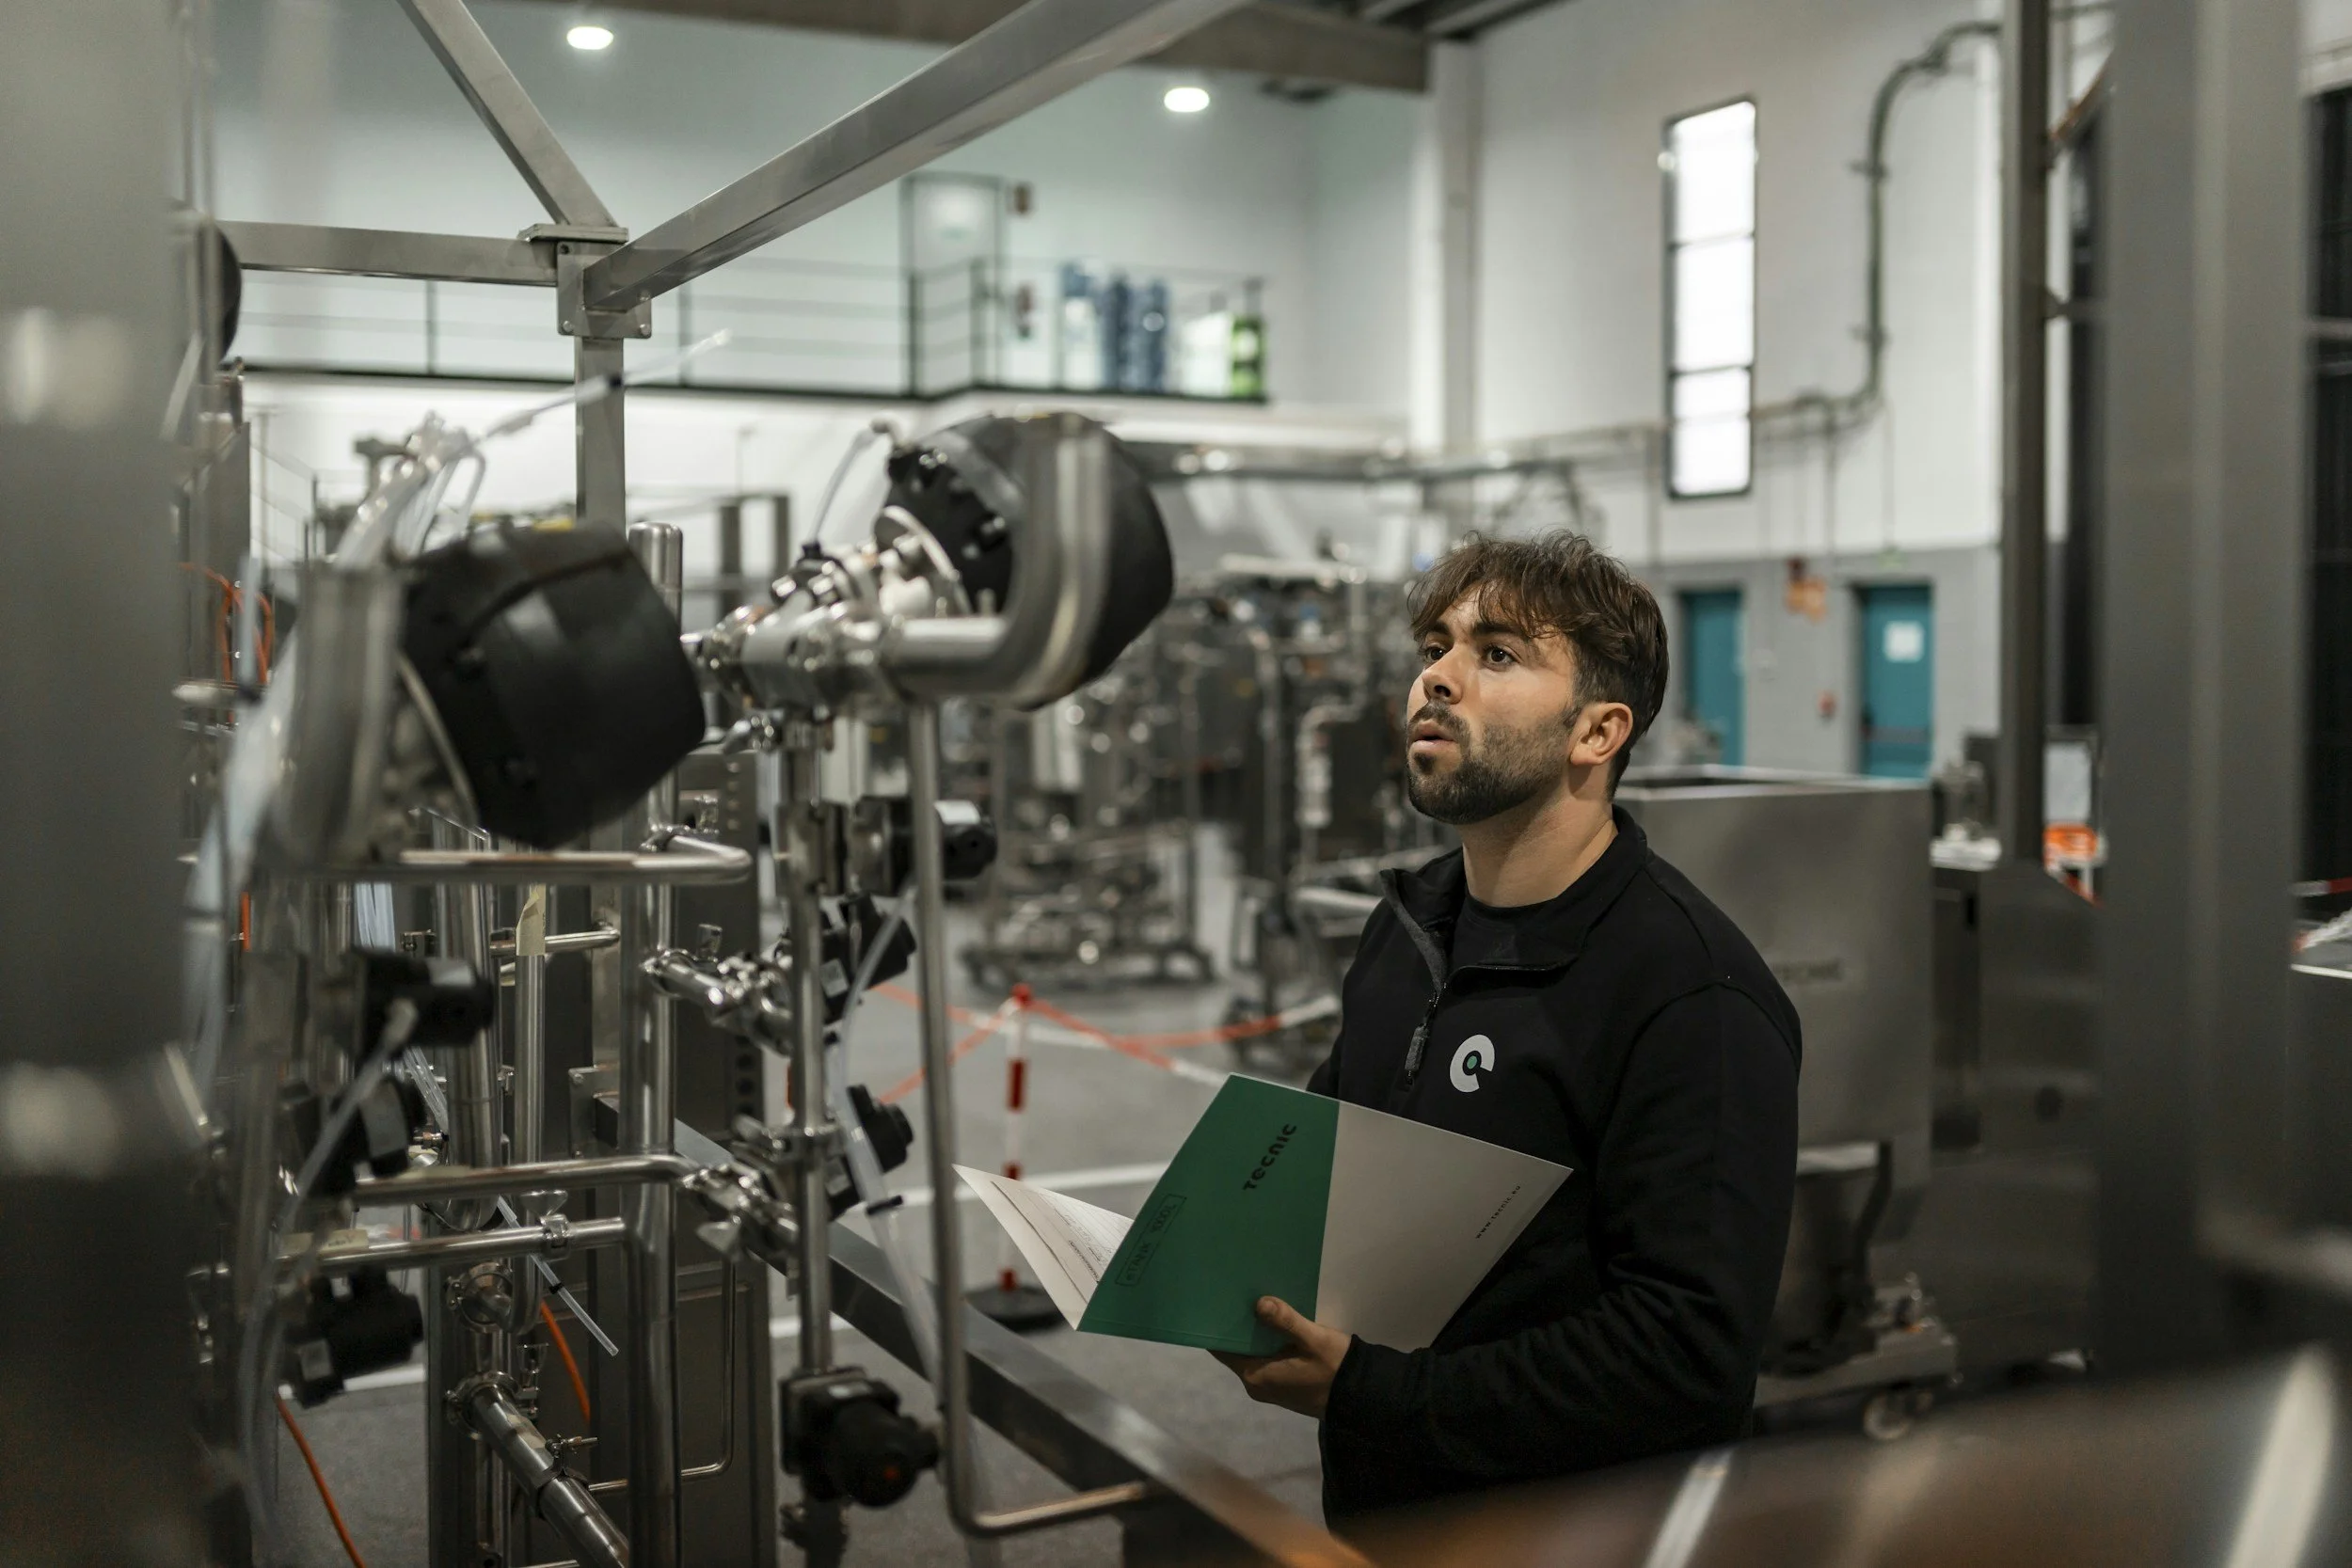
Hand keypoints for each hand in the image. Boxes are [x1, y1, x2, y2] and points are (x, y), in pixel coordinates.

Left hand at [1211, 1296, 1350, 1418]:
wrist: (1359, 1396)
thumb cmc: (1335, 1368)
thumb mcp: (1313, 1340)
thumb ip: (1286, 1321)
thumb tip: (1259, 1302)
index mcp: (1256, 1375)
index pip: (1223, 1349)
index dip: (1219, 1325)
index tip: (1220, 1299)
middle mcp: (1256, 1384)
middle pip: (1236, 1350)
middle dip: (1238, 1324)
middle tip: (1238, 1291)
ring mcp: (1268, 1387)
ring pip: (1251, 1354)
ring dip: (1254, 1332)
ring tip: (1254, 1299)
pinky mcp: (1281, 1386)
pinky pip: (1264, 1360)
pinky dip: (1265, 1343)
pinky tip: (1273, 1321)